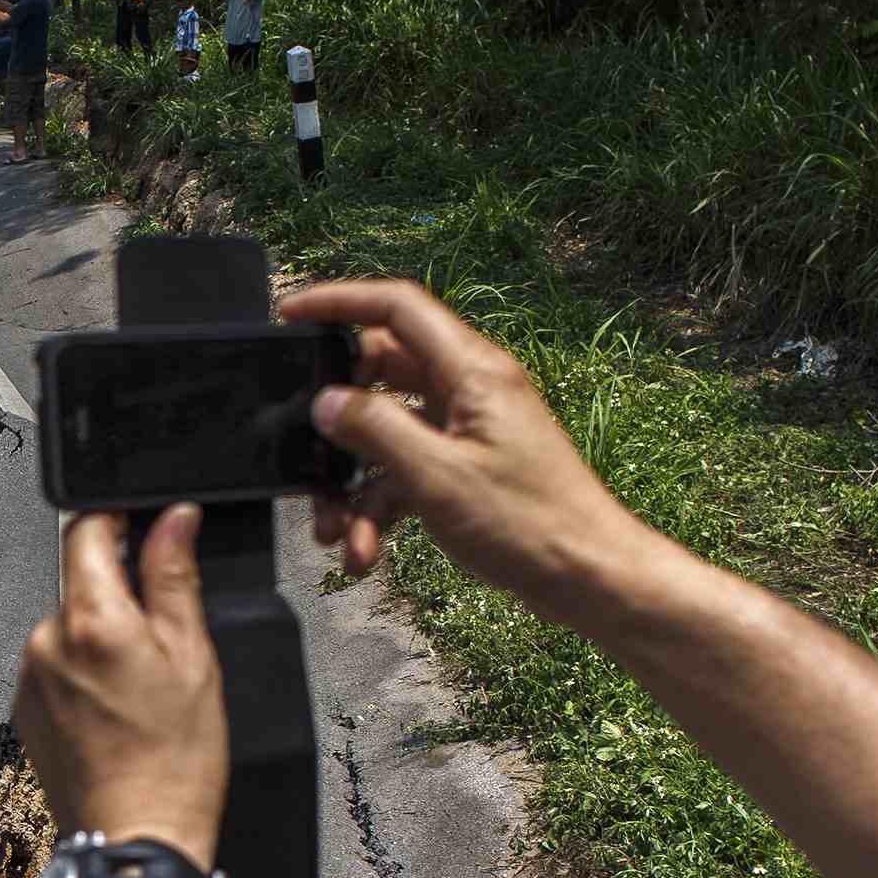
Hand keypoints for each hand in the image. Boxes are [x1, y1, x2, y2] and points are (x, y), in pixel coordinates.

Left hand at [13, 508, 226, 868]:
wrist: (135, 840)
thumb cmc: (174, 763)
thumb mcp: (193, 657)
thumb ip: (174, 578)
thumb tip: (175, 519)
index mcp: (92, 620)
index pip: (85, 530)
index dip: (116, 519)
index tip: (141, 526)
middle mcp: (47, 641)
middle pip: (80, 585)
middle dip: (119, 598)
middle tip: (162, 643)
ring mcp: (29, 677)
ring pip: (69, 628)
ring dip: (101, 640)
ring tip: (140, 691)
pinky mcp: (23, 709)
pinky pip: (55, 667)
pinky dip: (83, 675)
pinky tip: (115, 713)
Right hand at [283, 279, 665, 625]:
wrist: (587, 576)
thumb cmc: (528, 522)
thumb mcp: (436, 476)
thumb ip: (375, 430)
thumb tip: (326, 401)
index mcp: (472, 371)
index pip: (397, 307)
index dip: (339, 302)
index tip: (290, 314)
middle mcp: (469, 390)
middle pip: (382, 374)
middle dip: (336, 418)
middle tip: (303, 450)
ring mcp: (467, 430)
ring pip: (387, 433)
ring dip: (353, 483)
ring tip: (334, 532)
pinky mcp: (466, 468)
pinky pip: (405, 472)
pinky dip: (380, 508)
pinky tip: (365, 551)